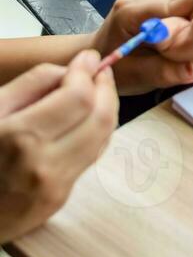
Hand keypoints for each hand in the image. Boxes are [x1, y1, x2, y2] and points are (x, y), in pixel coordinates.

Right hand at [0, 50, 117, 243]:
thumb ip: (31, 83)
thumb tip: (70, 70)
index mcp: (22, 137)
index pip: (79, 97)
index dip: (88, 72)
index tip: (88, 58)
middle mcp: (45, 164)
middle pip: (100, 117)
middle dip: (106, 88)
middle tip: (100, 72)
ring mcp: (56, 186)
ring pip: (103, 138)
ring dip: (107, 108)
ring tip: (97, 90)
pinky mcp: (60, 198)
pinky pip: (91, 156)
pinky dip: (97, 131)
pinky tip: (87, 118)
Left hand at [91, 0, 192, 94]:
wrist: (101, 52)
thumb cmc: (116, 68)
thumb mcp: (136, 77)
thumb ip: (163, 73)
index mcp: (130, 10)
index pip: (171, 4)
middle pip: (184, 2)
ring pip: (187, 2)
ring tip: (185, 45)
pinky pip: (184, 3)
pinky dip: (190, 19)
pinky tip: (183, 34)